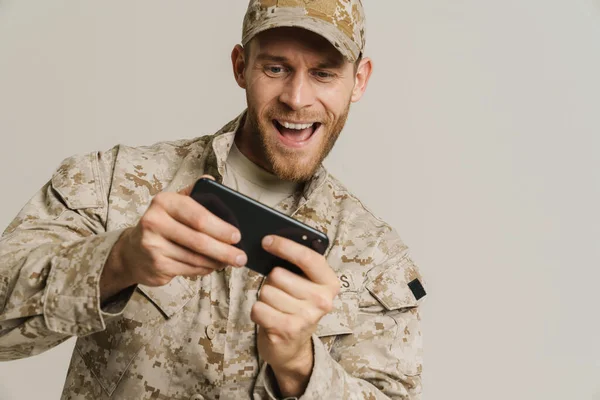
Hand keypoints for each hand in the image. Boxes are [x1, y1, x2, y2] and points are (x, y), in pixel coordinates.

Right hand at [100, 175, 246, 299]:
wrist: (132, 251)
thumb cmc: (162, 224)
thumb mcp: (174, 204)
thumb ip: (194, 193)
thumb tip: (212, 180)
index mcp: (164, 202)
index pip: (198, 216)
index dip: (221, 227)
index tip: (237, 235)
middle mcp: (154, 222)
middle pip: (199, 240)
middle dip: (224, 250)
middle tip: (241, 257)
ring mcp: (153, 246)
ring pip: (196, 258)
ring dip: (217, 262)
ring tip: (231, 261)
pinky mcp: (156, 266)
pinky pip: (189, 269)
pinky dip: (205, 269)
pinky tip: (213, 266)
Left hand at [251, 235, 339, 396]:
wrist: (293, 346)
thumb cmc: (297, 306)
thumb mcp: (306, 284)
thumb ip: (297, 264)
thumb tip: (271, 241)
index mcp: (330, 283)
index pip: (307, 257)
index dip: (285, 246)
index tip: (267, 240)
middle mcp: (322, 301)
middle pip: (278, 275)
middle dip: (271, 281)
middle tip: (280, 291)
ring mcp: (306, 317)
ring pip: (266, 291)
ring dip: (265, 297)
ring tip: (276, 306)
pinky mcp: (287, 330)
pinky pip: (258, 308)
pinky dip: (258, 311)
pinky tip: (269, 317)